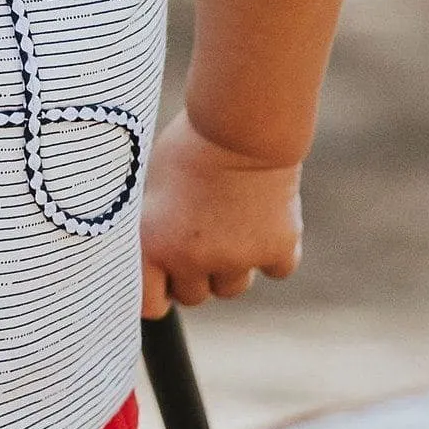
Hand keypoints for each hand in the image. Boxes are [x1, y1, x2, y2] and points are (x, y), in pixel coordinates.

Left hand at [139, 112, 302, 316]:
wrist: (239, 123)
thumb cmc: (189, 144)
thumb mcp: (153, 185)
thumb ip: (153, 228)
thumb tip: (152, 257)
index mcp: (153, 245)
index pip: (151, 305)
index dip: (158, 290)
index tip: (165, 276)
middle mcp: (192, 260)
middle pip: (195, 296)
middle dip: (196, 272)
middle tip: (202, 232)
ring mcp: (237, 259)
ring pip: (233, 287)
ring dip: (233, 265)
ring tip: (231, 220)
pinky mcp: (277, 249)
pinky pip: (277, 270)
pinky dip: (275, 251)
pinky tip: (266, 218)